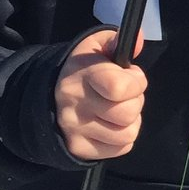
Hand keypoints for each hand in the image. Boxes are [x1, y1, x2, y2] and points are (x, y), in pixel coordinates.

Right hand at [54, 27, 147, 160]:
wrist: (49, 96)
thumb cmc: (82, 69)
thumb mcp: (95, 46)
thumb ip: (117, 40)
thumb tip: (138, 41)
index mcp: (80, 75)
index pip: (119, 87)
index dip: (136, 82)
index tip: (132, 77)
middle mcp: (74, 105)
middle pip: (127, 113)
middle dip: (135, 101)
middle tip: (125, 95)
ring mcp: (74, 130)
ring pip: (127, 134)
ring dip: (130, 121)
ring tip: (117, 109)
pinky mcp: (79, 149)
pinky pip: (122, 148)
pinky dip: (122, 137)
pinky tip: (110, 124)